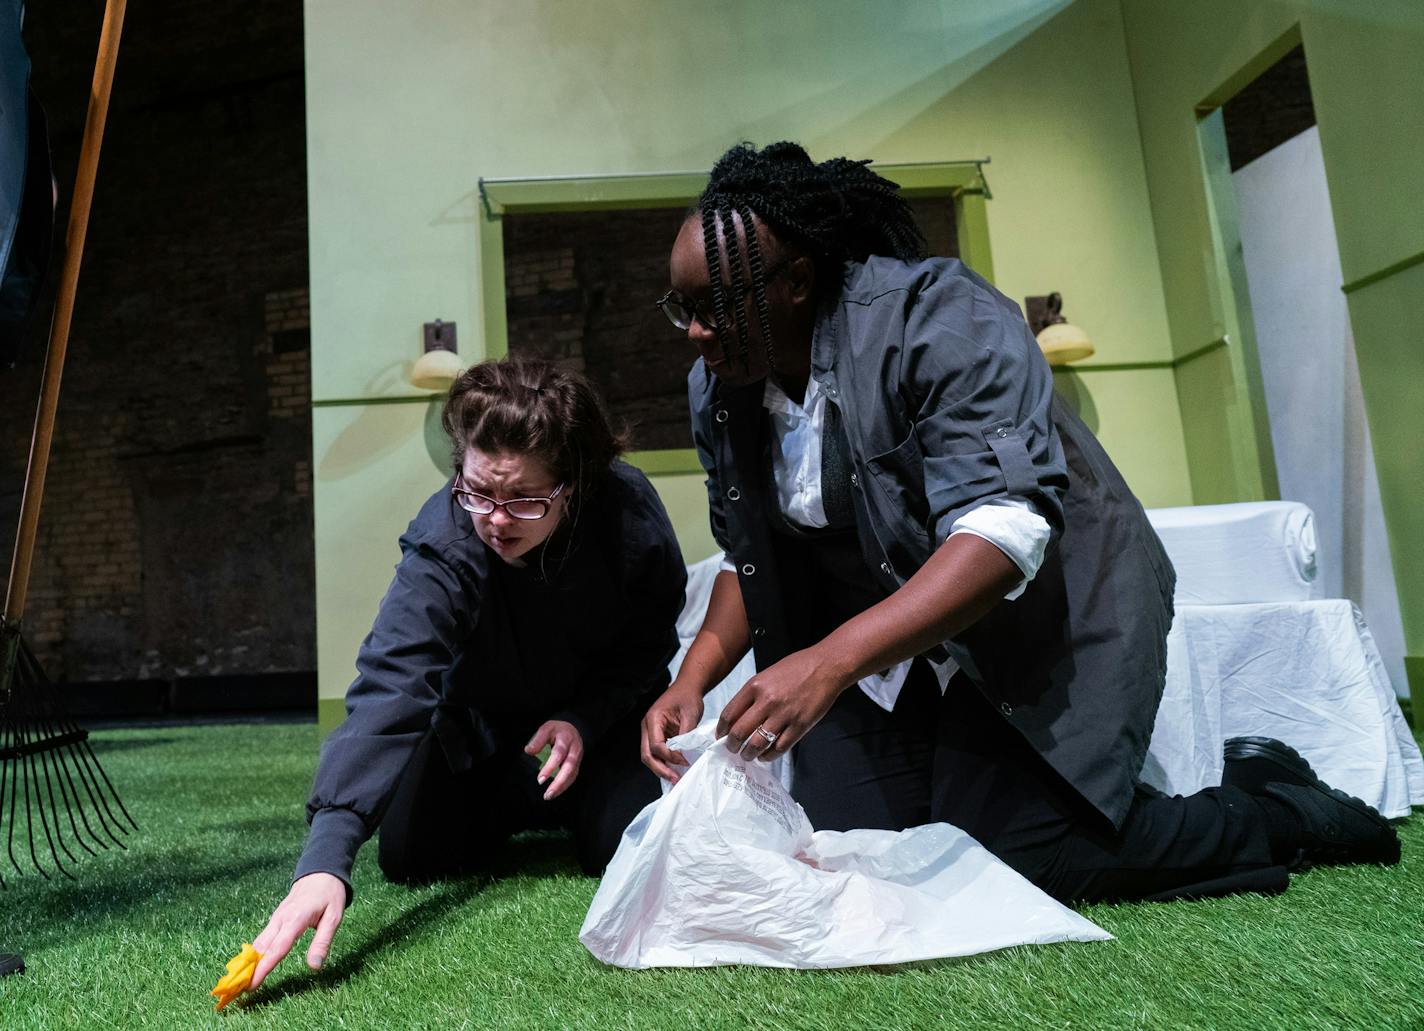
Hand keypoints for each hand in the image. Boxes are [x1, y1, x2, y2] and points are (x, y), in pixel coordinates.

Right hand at [250, 872, 346, 988]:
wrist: (320, 872)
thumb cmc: (330, 896)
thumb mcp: (334, 917)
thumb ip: (322, 942)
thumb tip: (314, 967)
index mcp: (296, 919)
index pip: (277, 948)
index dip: (264, 968)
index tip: (252, 985)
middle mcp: (280, 919)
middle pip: (261, 948)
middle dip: (249, 969)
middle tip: (238, 990)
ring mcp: (275, 918)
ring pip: (258, 943)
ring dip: (248, 962)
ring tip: (239, 983)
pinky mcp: (275, 919)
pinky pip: (262, 938)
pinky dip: (254, 953)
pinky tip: (249, 966)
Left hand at [525, 720, 582, 799]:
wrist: (574, 728)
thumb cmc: (558, 730)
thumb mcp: (547, 729)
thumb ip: (538, 740)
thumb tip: (528, 751)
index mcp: (566, 739)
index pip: (558, 754)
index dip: (550, 767)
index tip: (540, 779)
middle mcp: (574, 749)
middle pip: (569, 767)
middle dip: (559, 782)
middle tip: (547, 793)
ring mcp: (577, 757)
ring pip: (572, 774)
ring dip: (562, 786)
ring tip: (549, 795)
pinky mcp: (578, 764)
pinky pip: (573, 777)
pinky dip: (565, 786)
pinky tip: (556, 792)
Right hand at [640, 680, 703, 781]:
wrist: (687, 687)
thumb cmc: (688, 697)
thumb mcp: (690, 714)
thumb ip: (686, 734)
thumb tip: (685, 754)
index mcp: (653, 719)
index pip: (656, 745)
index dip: (670, 756)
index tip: (685, 761)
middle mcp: (647, 727)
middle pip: (647, 754)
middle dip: (660, 769)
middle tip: (675, 779)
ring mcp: (650, 732)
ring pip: (650, 756)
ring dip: (662, 768)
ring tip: (675, 778)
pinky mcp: (657, 736)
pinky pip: (657, 753)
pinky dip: (665, 763)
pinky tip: (675, 770)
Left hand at [716, 646, 847, 761]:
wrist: (826, 666)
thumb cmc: (796, 668)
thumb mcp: (766, 675)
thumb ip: (751, 695)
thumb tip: (737, 718)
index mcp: (755, 686)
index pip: (729, 714)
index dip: (722, 730)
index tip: (721, 736)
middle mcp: (767, 701)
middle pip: (739, 732)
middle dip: (732, 746)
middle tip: (732, 749)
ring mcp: (784, 715)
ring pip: (757, 744)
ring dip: (749, 754)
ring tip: (748, 755)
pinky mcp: (800, 726)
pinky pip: (779, 747)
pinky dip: (769, 755)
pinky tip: (766, 755)